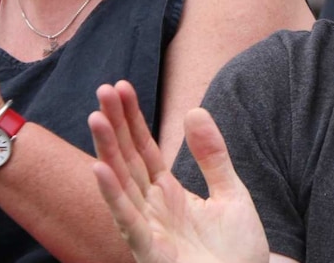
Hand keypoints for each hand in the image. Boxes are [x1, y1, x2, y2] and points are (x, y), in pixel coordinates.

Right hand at [88, 81, 267, 262]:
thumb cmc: (238, 252)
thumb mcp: (231, 193)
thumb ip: (212, 155)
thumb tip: (194, 110)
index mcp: (169, 193)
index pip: (144, 149)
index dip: (132, 119)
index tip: (121, 87)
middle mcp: (152, 208)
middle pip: (128, 160)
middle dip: (115, 126)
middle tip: (103, 89)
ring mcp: (149, 230)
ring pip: (122, 184)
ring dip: (106, 151)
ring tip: (96, 117)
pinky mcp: (150, 252)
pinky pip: (128, 221)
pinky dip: (113, 195)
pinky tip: (99, 168)